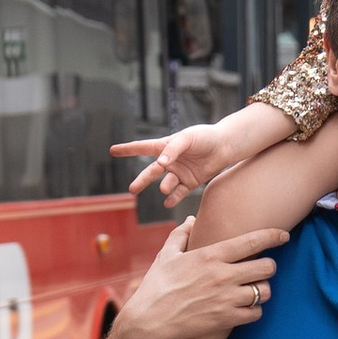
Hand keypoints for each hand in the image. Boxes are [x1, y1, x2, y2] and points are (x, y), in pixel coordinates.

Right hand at [113, 123, 245, 209]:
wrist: (225, 146)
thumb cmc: (205, 137)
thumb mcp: (187, 138)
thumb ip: (172, 150)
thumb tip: (160, 164)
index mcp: (166, 146)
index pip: (143, 147)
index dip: (128, 149)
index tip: (112, 150)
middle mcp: (170, 161)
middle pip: (151, 172)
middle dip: (141, 181)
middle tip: (132, 190)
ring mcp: (179, 173)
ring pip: (166, 183)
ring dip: (165, 187)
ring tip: (165, 189)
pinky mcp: (190, 182)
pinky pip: (179, 192)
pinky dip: (173, 198)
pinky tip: (169, 201)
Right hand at [120, 216, 286, 338]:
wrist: (150, 321)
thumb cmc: (157, 286)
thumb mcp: (166, 255)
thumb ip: (181, 235)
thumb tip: (190, 221)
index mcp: (211, 255)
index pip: (252, 241)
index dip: (274, 235)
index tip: (284, 235)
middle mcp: (223, 275)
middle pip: (267, 267)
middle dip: (268, 266)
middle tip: (262, 268)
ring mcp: (227, 298)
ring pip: (266, 291)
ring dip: (263, 289)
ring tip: (254, 289)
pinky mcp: (226, 319)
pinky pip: (256, 313)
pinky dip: (255, 310)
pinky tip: (246, 307)